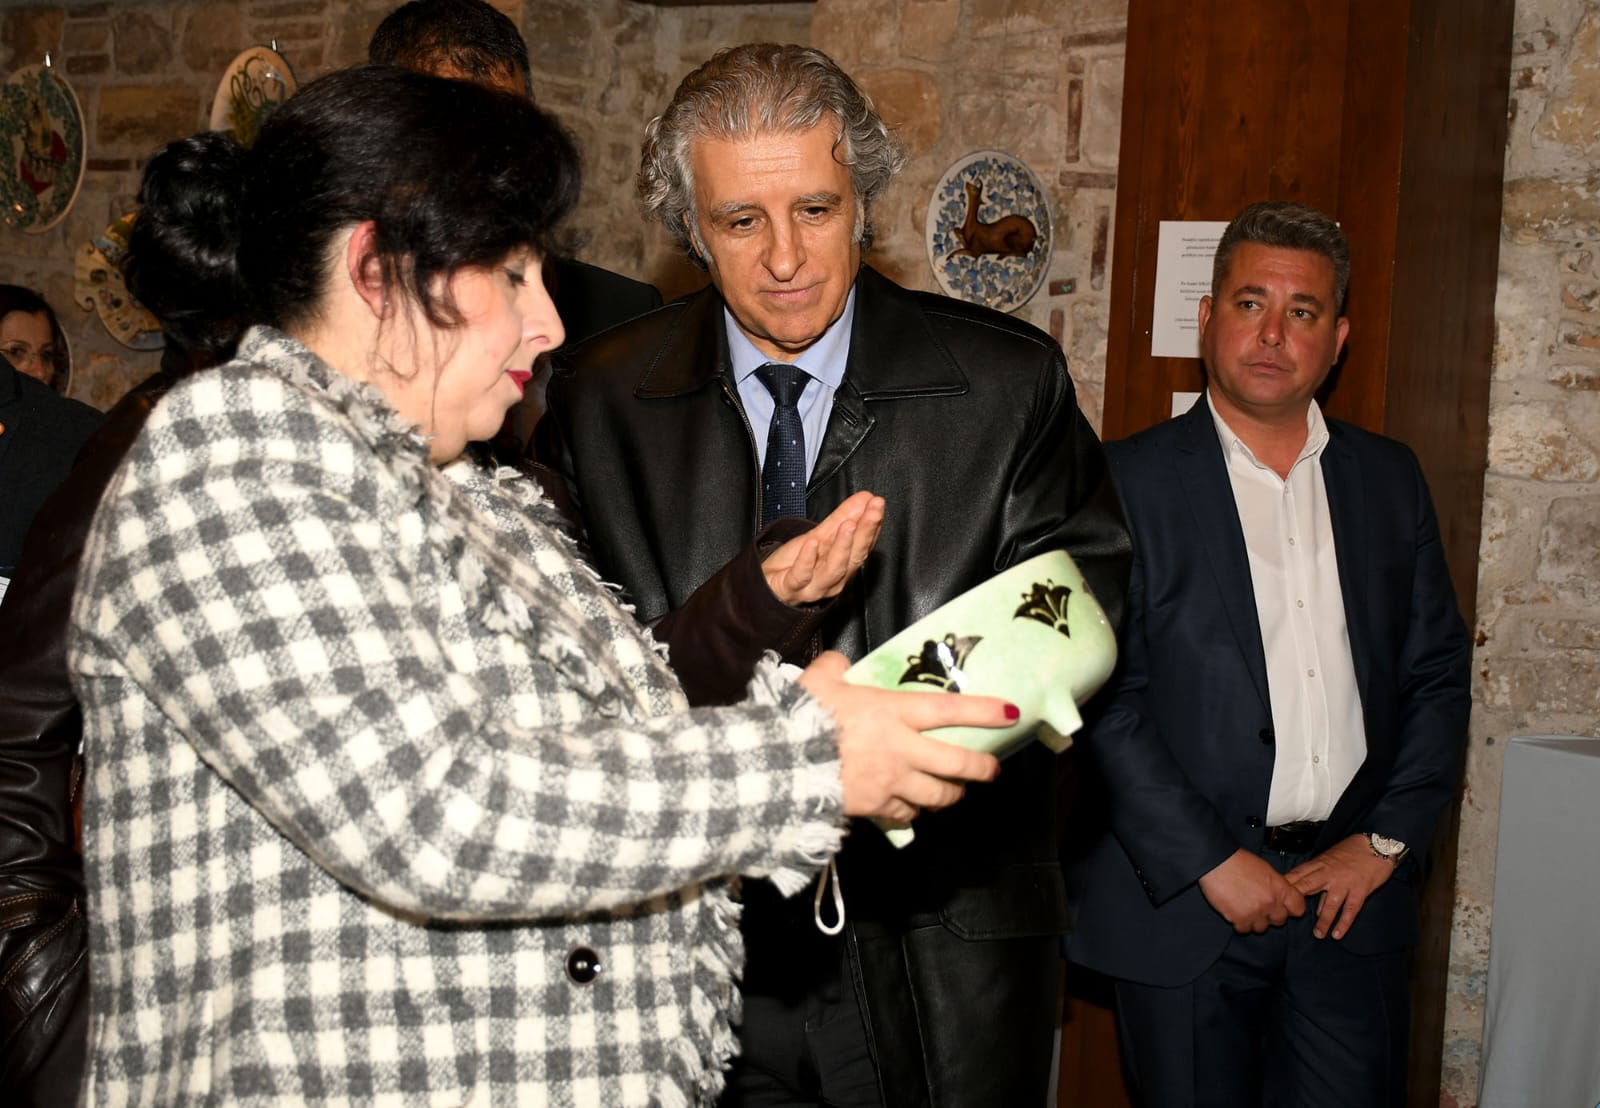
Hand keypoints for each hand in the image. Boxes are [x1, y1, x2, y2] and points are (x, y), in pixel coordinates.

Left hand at [762, 491, 884, 605]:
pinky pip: (801, 576)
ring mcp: (813, 586)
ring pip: (833, 570)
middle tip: (873, 511)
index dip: (872, 525)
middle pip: (854, 558)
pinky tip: (812, 542)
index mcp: (843, 565)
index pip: (864, 545)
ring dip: (842, 546)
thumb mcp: (819, 535)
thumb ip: (843, 517)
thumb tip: (866, 498)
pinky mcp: (791, 588)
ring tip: (848, 524)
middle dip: (865, 533)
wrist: (767, 587)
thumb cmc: (794, 565)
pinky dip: (807, 560)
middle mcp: (833, 579)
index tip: (877, 504)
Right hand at [798, 651, 1006, 821]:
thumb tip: (842, 663)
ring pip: (938, 795)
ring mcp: (891, 782)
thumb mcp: (819, 679)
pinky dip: (911, 812)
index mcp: (893, 712)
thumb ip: (836, 668)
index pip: (950, 709)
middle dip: (981, 768)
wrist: (781, 764)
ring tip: (954, 792)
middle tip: (992, 769)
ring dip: (950, 794)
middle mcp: (902, 748)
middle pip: (957, 763)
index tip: (1011, 713)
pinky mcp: (875, 807)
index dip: (984, 711)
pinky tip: (909, 808)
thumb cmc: (802, 716)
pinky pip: (905, 814)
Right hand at [1197, 848, 1307, 933]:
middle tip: (1259, 905)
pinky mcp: (1239, 919)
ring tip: (1244, 907)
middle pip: (1280, 920)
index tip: (1284, 907)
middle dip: (1270, 914)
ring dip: (1254, 920)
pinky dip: (1240, 922)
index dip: (1291, 908)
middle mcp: (1271, 902)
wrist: (1216, 862)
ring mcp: (1255, 912)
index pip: (1298, 908)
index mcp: (1280, 888)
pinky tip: (1235, 911)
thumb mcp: (1266, 869)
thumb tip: (1279, 896)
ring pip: (1262, 928)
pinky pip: (1244, 929)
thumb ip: (1276, 886)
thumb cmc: (1239, 862)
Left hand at [1284, 834, 1396, 939]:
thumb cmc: (1352, 851)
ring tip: (1318, 934)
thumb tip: (1310, 898)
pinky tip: (1337, 934)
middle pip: (1308, 886)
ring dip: (1323, 921)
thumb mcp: (1331, 858)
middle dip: (1296, 900)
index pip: (1298, 874)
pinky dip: (1344, 923)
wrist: (1378, 845)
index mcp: (1320, 863)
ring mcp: (1345, 883)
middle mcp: (1329, 873)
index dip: (1285, 885)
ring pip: (1330, 904)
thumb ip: (1319, 876)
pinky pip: (1350, 910)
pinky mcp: (1360, 891)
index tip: (1273, 895)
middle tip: (1286, 914)